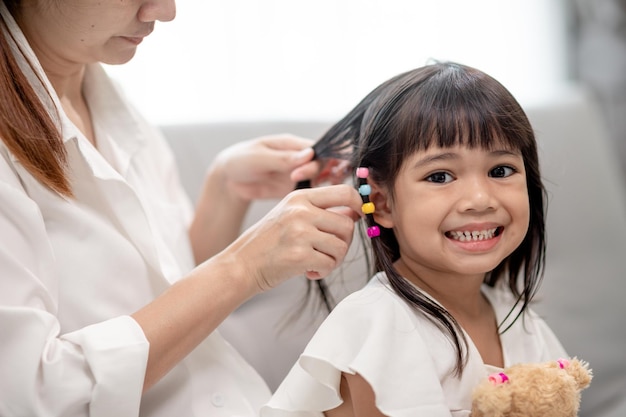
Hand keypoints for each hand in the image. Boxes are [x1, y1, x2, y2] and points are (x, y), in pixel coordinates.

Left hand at [213, 134, 317, 200]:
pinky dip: (314, 198)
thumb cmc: (241, 161)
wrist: (228, 180)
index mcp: (292, 145)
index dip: (315, 162)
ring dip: (322, 187)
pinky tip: (310, 204)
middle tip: (297, 180)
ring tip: (312, 194)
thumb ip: (283, 158)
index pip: (317, 150)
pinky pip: (310, 193)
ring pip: (320, 180)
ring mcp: (297, 175)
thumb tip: (309, 154)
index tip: (297, 173)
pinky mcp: (293, 190)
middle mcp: (299, 159)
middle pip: (322, 165)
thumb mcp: (259, 158)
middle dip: (317, 174)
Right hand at [220, 184, 362, 290]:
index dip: (358, 206)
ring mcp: (299, 232)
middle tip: (329, 252)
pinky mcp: (299, 255)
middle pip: (347, 224)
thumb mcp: (290, 215)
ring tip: (317, 262)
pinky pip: (330, 264)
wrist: (241, 265)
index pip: (345, 192)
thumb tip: (355, 213)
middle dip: (344, 242)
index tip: (357, 219)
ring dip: (333, 260)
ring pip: (341, 246)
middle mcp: (300, 211)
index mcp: (300, 197)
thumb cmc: (268, 243)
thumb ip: (320, 212)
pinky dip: (323, 271)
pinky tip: (309, 271)